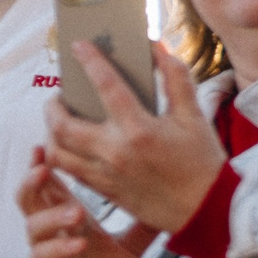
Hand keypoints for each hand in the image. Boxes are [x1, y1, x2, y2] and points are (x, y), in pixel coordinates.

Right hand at [18, 149, 156, 257]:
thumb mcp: (130, 245)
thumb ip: (143, 223)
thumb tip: (173, 201)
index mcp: (65, 215)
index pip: (50, 183)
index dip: (45, 162)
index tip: (48, 142)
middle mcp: (50, 228)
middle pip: (29, 196)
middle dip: (33, 178)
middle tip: (43, 163)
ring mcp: (43, 249)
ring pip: (33, 225)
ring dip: (52, 215)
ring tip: (75, 211)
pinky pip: (43, 256)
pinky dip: (60, 248)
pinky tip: (79, 244)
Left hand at [43, 43, 223, 233]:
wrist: (207, 211)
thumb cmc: (202, 162)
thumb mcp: (195, 116)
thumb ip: (176, 78)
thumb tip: (157, 48)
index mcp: (140, 130)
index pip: (106, 86)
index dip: (90, 61)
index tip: (78, 46)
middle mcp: (116, 153)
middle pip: (62, 125)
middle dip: (53, 105)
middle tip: (59, 95)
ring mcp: (105, 175)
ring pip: (57, 152)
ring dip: (51, 133)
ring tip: (58, 120)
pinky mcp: (104, 192)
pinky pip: (68, 172)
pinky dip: (61, 155)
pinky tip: (68, 144)